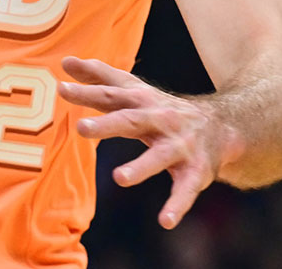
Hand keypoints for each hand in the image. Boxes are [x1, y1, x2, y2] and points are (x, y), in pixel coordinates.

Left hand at [59, 56, 238, 228]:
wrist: (220, 126)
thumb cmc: (161, 108)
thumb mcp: (134, 90)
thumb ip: (100, 77)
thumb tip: (66, 60)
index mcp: (141, 102)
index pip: (110, 95)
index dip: (87, 92)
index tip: (61, 89)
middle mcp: (160, 121)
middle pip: (131, 121)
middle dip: (107, 125)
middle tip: (82, 128)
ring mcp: (179, 147)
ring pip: (159, 157)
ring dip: (140, 167)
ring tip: (119, 178)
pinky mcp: (195, 172)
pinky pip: (186, 190)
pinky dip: (177, 206)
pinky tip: (165, 222)